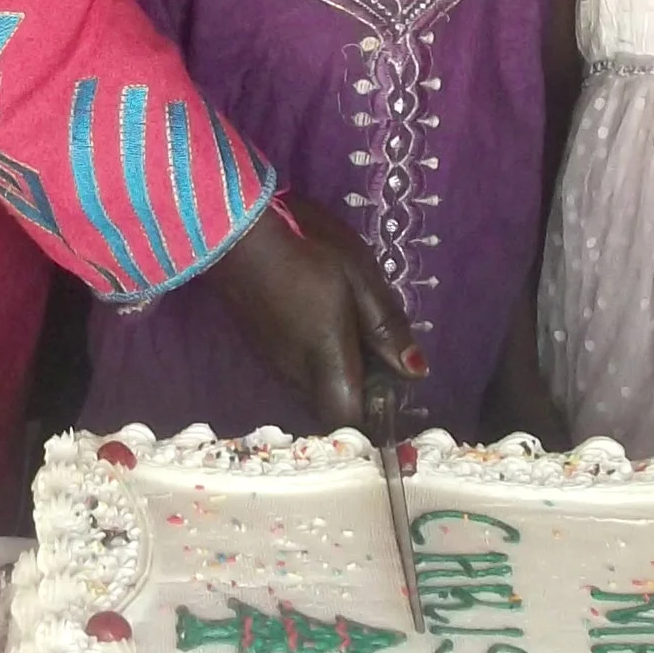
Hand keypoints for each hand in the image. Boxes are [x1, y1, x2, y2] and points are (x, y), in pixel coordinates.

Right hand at [208, 196, 423, 429]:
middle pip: (332, 407)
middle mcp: (297, 375)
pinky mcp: (261, 348)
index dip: (374, 417)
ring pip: (314, 389)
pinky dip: (318, 359)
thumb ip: (386, 328)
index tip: (393, 388)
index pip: (350, 420)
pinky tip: (324, 321)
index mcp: (326, 362)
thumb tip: (416, 372)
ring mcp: (274, 363)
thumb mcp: (361, 280)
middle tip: (380, 350)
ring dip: (338, 373)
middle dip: (359, 391)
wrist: (238, 232)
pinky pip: (297, 371)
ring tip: (356, 329)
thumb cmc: (309, 251)